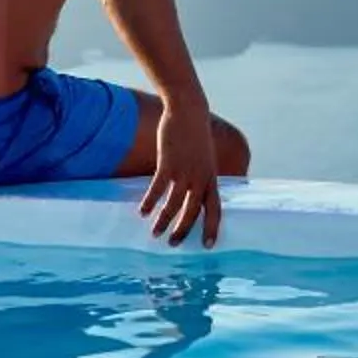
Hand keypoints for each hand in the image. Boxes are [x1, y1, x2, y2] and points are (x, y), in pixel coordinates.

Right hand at [138, 100, 223, 249]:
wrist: (189, 111)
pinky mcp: (168, 163)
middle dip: (183, 231)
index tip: (208, 246)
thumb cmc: (196, 134)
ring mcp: (184, 171)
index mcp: (211, 177)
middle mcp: (200, 178)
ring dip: (163, 221)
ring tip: (155, 233)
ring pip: (174, 204)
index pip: (215, 209)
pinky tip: (142, 211)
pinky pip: (158, 189)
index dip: (212, 228)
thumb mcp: (205, 157)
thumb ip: (201, 174)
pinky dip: (150, 202)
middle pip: (192, 212)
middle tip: (172, 244)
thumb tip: (195, 191)